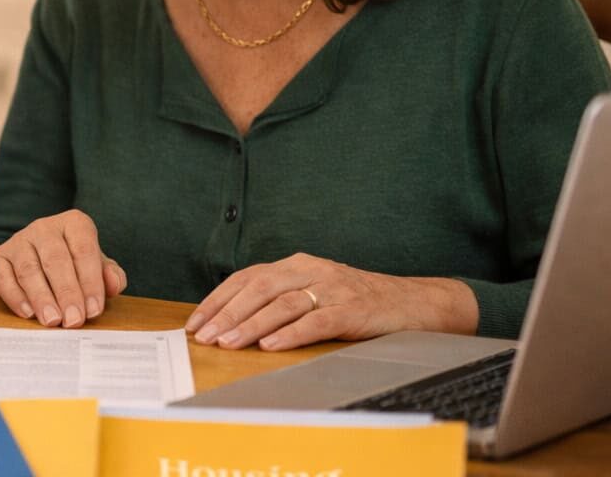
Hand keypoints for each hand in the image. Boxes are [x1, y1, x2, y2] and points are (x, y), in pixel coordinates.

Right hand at [0, 209, 127, 327]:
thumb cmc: (76, 264)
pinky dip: (14, 296)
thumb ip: (110, 276)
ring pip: (28, 269)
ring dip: (41, 297)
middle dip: (66, 293)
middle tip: (73, 320)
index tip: (94, 310)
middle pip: (55, 259)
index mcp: (74, 223)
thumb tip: (114, 285)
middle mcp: (44, 227)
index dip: (90, 281)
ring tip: (52, 321)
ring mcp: (19, 240)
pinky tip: (28, 313)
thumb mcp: (98, 267)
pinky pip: (2, 276)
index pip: (84, 250)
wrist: (42, 256)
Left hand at [184, 253, 478, 350]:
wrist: (415, 304)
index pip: (247, 278)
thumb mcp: (315, 292)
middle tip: (204, 336)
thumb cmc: (358, 303)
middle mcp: (312, 270)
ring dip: (251, 324)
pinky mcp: (353, 310)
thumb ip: (281, 299)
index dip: (219, 299)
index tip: (195, 322)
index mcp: (297, 264)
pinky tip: (271, 345)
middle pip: (259, 288)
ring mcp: (333, 289)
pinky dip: (291, 333)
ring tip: (228, 343)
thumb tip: (233, 321)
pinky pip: (317, 321)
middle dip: (227, 313)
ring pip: (283, 303)